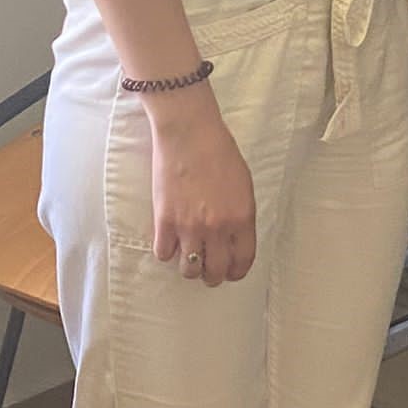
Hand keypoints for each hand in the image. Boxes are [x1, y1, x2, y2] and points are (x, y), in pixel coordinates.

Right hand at [146, 85, 256, 286]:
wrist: (189, 132)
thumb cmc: (219, 151)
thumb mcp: (243, 183)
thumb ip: (240, 214)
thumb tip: (234, 238)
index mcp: (242, 217)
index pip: (242, 261)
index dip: (236, 272)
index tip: (231, 273)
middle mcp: (218, 228)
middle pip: (215, 272)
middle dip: (212, 275)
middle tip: (207, 269)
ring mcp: (190, 226)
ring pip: (189, 270)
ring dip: (189, 267)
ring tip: (188, 256)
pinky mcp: (165, 221)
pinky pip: (164, 253)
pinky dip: (166, 250)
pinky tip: (169, 239)